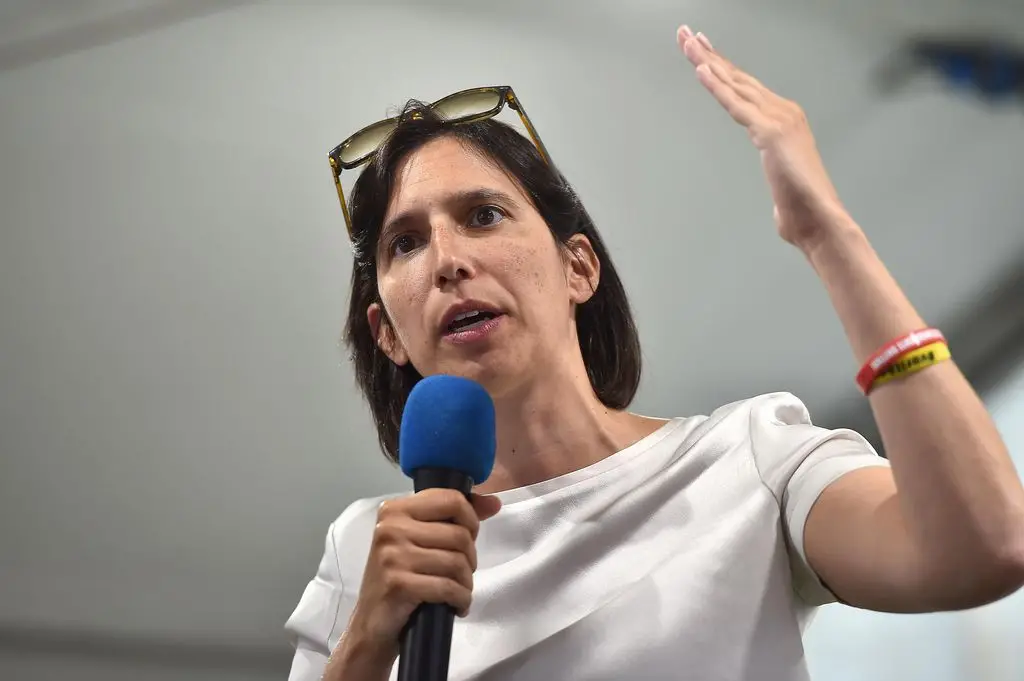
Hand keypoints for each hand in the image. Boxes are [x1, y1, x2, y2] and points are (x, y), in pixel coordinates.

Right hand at [344, 489, 501, 659]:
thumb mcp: (419, 539)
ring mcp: (392, 556)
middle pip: (459, 534)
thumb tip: (493, 503)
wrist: (371, 621)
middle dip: (470, 559)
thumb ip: (454, 517)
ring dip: (466, 582)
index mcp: (395, 509)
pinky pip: (448, 587)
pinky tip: (456, 605)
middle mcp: (391, 528)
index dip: (471, 520)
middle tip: (461, 573)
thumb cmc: (399, 577)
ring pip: (457, 562)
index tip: (469, 537)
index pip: (451, 499)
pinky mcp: (398, 584)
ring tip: (458, 590)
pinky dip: (461, 599)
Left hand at [676, 25, 852, 252]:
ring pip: (734, 84)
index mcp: (785, 119)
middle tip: (686, 34)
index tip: (702, 51)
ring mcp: (778, 119)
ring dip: (707, 61)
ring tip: (687, 41)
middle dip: (709, 54)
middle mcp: (783, 111)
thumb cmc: (803, 208)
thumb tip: (780, 203)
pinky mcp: (769, 132)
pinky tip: (700, 70)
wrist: (820, 220)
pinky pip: (736, 105)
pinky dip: (717, 87)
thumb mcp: (784, 185)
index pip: (746, 88)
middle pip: (737, 77)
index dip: (722, 68)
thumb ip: (780, 184)